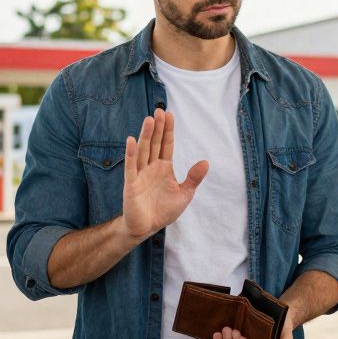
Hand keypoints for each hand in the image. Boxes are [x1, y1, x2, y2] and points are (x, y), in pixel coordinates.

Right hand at [120, 109, 207, 239]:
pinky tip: (131, 140)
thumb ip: (193, 178)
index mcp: (164, 168)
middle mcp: (151, 167)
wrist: (147, 227)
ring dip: (146, 135)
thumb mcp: (184, 194)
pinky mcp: (131, 184)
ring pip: (143, 151)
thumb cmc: (163, 210)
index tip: (169, 114)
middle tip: (159, 111)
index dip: (168, 130)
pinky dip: (131, 154)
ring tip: (149, 120)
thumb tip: (206, 162)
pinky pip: (131, 167)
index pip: (166, 145)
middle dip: (157, 128)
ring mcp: (140, 174)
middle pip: (154, 143)